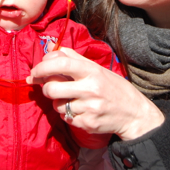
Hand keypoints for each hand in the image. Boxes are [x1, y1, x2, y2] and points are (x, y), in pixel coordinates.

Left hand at [28, 48, 165, 140]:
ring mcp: (89, 108)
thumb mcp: (96, 68)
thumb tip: (50, 45)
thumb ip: (71, 56)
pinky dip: (67, 114)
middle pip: (51, 88)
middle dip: (46, 88)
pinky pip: (65, 118)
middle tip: (51, 87)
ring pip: (56, 105)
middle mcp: (90, 89)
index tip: (35, 71)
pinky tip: (79, 110)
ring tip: (72, 99)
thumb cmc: (112, 87)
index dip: (42, 67)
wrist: (134, 113)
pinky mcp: (87, 124)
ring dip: (59, 102)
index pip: (61, 63)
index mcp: (92, 71)